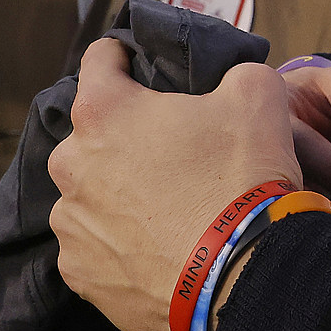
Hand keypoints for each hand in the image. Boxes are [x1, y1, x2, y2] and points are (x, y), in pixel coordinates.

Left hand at [47, 38, 302, 330]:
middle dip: (124, 136)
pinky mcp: (80, 273)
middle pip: (92, 134)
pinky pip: (96, 246)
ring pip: (90, 193)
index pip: (99, 59)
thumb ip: (232, 72)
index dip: (125, 57)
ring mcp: (71, 225)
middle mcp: (71, 165)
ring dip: (119, 193)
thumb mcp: (258, 95)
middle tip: (173, 151)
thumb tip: (228, 79)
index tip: (143, 66)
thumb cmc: (243, 176)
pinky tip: (160, 247)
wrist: (245, 274)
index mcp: (104, 112)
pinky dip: (121, 243)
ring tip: (169, 209)